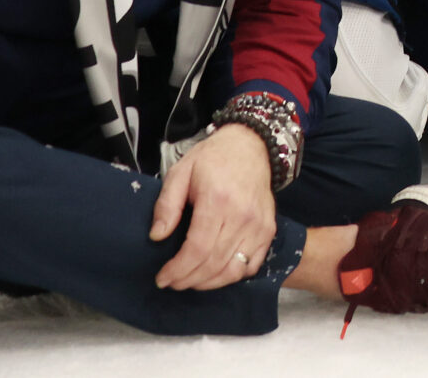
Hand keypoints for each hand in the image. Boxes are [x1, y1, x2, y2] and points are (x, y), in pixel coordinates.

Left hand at [150, 122, 276, 291]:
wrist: (251, 145)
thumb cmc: (213, 158)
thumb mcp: (181, 172)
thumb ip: (167, 205)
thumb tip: (158, 236)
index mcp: (218, 201)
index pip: (198, 249)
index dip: (178, 270)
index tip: (162, 277)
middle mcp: (243, 216)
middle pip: (214, 263)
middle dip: (188, 279)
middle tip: (172, 282)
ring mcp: (259, 225)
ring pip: (234, 269)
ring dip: (209, 282)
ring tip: (190, 281)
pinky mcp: (269, 229)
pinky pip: (253, 264)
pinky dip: (234, 276)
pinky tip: (217, 273)